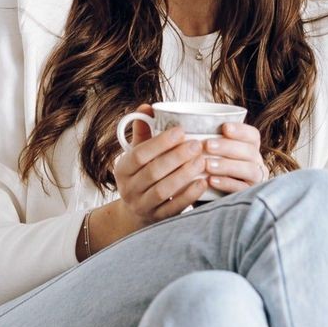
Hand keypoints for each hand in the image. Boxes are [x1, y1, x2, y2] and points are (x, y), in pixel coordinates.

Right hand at [113, 106, 215, 222]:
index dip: (160, 142)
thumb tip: (147, 107)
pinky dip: (189, 196)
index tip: (181, 130)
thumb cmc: (142, 174)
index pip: (140, 154)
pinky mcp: (158, 219)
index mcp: (123, 169)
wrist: (136, 212)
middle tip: (197, 145)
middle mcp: (129, 189)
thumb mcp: (138, 154)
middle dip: (176, 157)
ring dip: (184, 175)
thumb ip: (143, 131)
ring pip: (163, 190)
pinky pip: (173, 208)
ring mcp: (142, 206)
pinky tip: (203, 183)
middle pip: (153, 172)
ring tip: (202, 161)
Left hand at [200, 120, 265, 192]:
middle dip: (228, 146)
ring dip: (227, 165)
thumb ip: (204, 142)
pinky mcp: (248, 196)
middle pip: (249, 151)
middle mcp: (256, 163)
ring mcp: (255, 180)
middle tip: (207, 145)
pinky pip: (241, 188)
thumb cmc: (204, 171)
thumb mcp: (205, 155)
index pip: (252, 135)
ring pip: (248, 169)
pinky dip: (226, 183)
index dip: (241, 130)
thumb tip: (186, 126)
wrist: (203, 199)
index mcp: (249, 148)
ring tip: (207, 164)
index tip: (224, 127)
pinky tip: (211, 181)